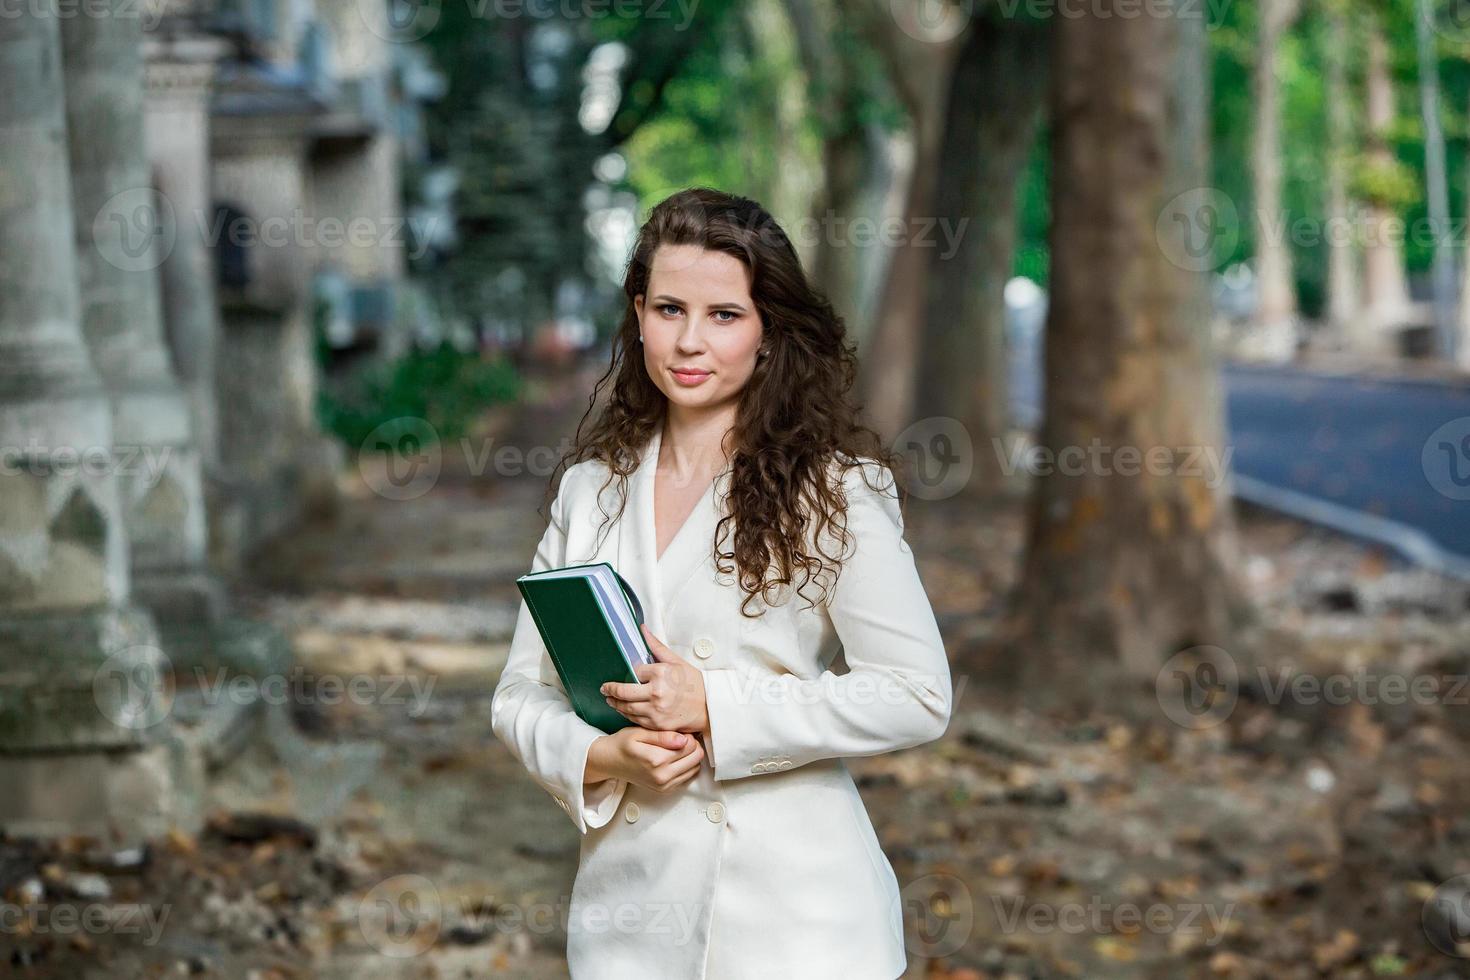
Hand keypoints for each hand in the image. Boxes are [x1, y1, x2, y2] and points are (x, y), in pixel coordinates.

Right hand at [585, 726, 704, 792]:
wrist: (610, 762)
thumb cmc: (623, 744)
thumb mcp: (639, 733)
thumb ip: (663, 736)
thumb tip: (684, 739)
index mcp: (656, 760)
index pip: (690, 746)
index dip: (688, 735)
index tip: (678, 732)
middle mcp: (662, 776)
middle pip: (696, 758)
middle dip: (692, 746)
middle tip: (679, 739)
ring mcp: (664, 785)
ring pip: (695, 768)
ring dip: (691, 757)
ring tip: (677, 748)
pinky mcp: (665, 790)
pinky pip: (688, 777)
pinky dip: (686, 766)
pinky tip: (675, 758)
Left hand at [600, 624, 709, 732]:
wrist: (709, 708)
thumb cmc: (694, 684)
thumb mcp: (676, 662)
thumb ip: (656, 646)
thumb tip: (642, 629)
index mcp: (661, 674)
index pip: (634, 671)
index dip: (628, 672)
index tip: (621, 673)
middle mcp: (656, 693)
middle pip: (624, 692)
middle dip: (610, 690)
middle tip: (605, 689)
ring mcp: (656, 711)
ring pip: (626, 708)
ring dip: (615, 703)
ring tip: (610, 699)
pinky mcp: (656, 724)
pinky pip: (635, 719)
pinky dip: (627, 714)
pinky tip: (624, 710)